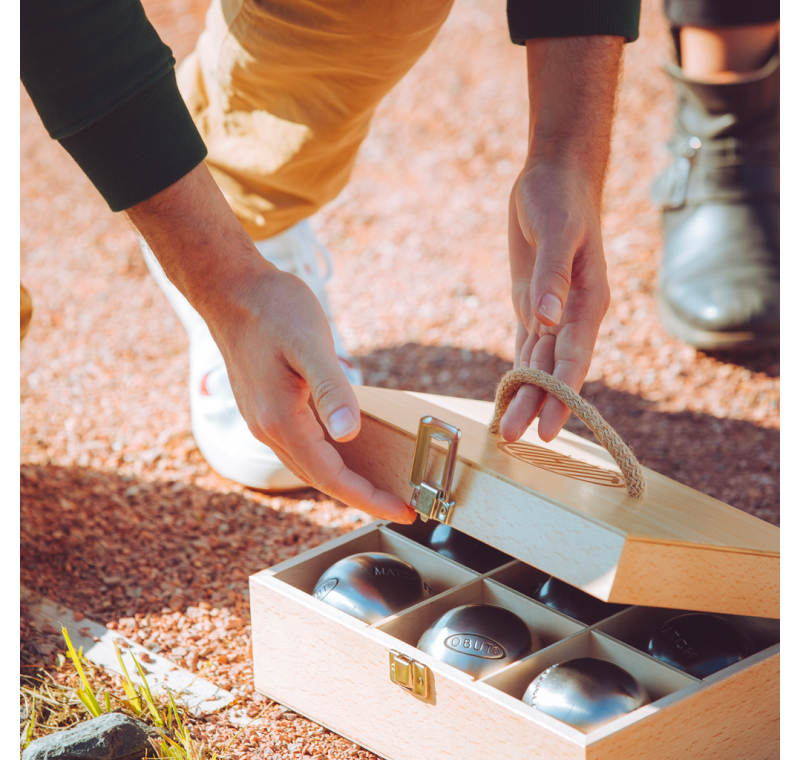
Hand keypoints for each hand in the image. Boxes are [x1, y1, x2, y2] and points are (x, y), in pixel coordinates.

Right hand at [210, 261, 414, 522]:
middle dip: (362, 497)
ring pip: (308, 467)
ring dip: (344, 482)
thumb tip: (350, 433)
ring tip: (380, 488)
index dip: (368, 498)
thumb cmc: (273, 310)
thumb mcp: (311, 344)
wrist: (230, 289)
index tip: (402, 512)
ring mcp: (263, 420)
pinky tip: (346, 454)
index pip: (330, 477)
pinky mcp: (265, 409)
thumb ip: (332, 390)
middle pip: (320, 480)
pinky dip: (327, 461)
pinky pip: (300, 449)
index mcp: (281, 420)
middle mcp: (268, 428)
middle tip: (402, 507)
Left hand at [500, 36, 621, 443]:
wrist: (555, 178)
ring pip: (538, 365)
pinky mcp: (533, 305)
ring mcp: (553, 313)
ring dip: (524, 396)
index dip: (562, 394)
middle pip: (555, 370)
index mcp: (589, 302)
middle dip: (536, 405)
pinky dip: (518, 373)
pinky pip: (526, 348)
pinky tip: (509, 397)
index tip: (549, 427)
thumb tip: (545, 320)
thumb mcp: (557, 230)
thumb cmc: (560, 199)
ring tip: (506, 430)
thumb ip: (553, 276)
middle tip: (512, 438)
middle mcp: (574, 315)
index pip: (574, 358)